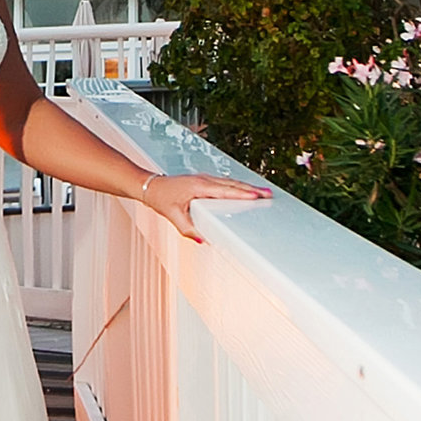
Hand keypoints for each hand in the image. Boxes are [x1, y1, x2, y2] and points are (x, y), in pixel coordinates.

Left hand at [137, 169, 271, 242]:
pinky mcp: (205, 181)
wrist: (151, 185)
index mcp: (198, 187)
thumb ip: (187, 229)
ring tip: (264, 193)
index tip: (256, 196)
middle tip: (269, 195)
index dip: (241, 193)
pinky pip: (226, 183)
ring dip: (247, 187)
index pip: (225, 191)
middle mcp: (204, 180)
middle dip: (252, 189)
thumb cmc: (161, 198)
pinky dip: (238, 187)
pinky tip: (247, 191)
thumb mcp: (172, 216)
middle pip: (233, 184)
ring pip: (231, 182)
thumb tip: (203, 241)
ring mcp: (205, 179)